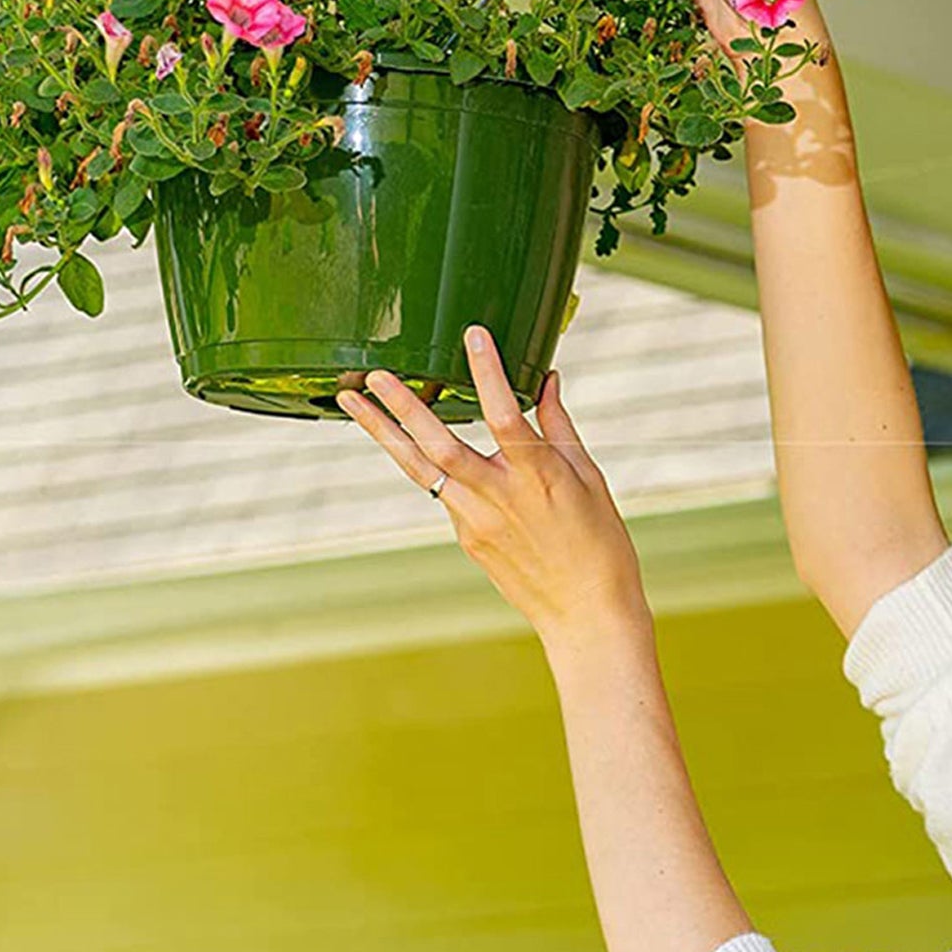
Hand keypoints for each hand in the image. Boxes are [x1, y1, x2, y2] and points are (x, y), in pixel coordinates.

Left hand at [337, 325, 648, 649]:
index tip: (473, 336)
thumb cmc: (600, 544)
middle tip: (372, 376)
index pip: (506, 415)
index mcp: (538, 477)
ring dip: (384, 433)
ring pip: (421, 470)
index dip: (488, 374)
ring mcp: (476, 522)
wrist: (586, 615)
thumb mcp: (589, 478)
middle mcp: (499, 498)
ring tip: (352, 403)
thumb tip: (547, 380)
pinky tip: (408, 441)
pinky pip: (442, 493)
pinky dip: (424, 464)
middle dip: (403, 407)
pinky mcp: (466, 539)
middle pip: (440, 445)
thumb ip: (559, 427)